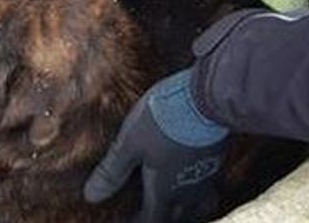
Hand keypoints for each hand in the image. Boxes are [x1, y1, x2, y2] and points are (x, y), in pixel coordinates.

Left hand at [84, 70, 228, 222]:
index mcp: (162, 191)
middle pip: (175, 219)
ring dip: (184, 210)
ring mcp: (204, 178)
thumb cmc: (164, 119)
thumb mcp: (130, 142)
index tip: (125, 220)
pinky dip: (199, 192)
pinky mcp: (217, 162)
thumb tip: (91, 195)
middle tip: (148, 212)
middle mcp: (186, 192)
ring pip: (197, 207)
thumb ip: (112, 171)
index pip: (150, 222)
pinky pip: (209, 189)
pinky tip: (191, 177)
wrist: (207, 99)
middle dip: (161, 219)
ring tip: (174, 204)